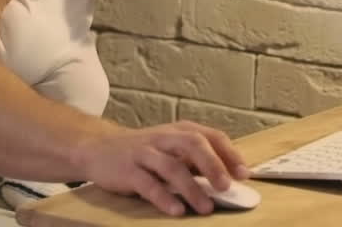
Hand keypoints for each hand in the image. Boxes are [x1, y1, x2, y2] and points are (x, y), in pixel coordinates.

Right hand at [79, 121, 250, 216]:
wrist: (97, 148)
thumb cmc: (144, 151)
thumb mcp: (171, 147)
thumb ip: (196, 158)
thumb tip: (229, 175)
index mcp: (179, 131)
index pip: (211, 136)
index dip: (229, 154)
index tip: (244, 174)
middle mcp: (164, 138)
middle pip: (193, 144)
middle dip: (213, 165)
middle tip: (227, 186)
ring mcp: (144, 153)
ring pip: (172, 166)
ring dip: (192, 188)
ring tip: (206, 207)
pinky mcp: (127, 170)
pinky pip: (148, 184)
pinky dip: (164, 198)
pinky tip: (176, 210)